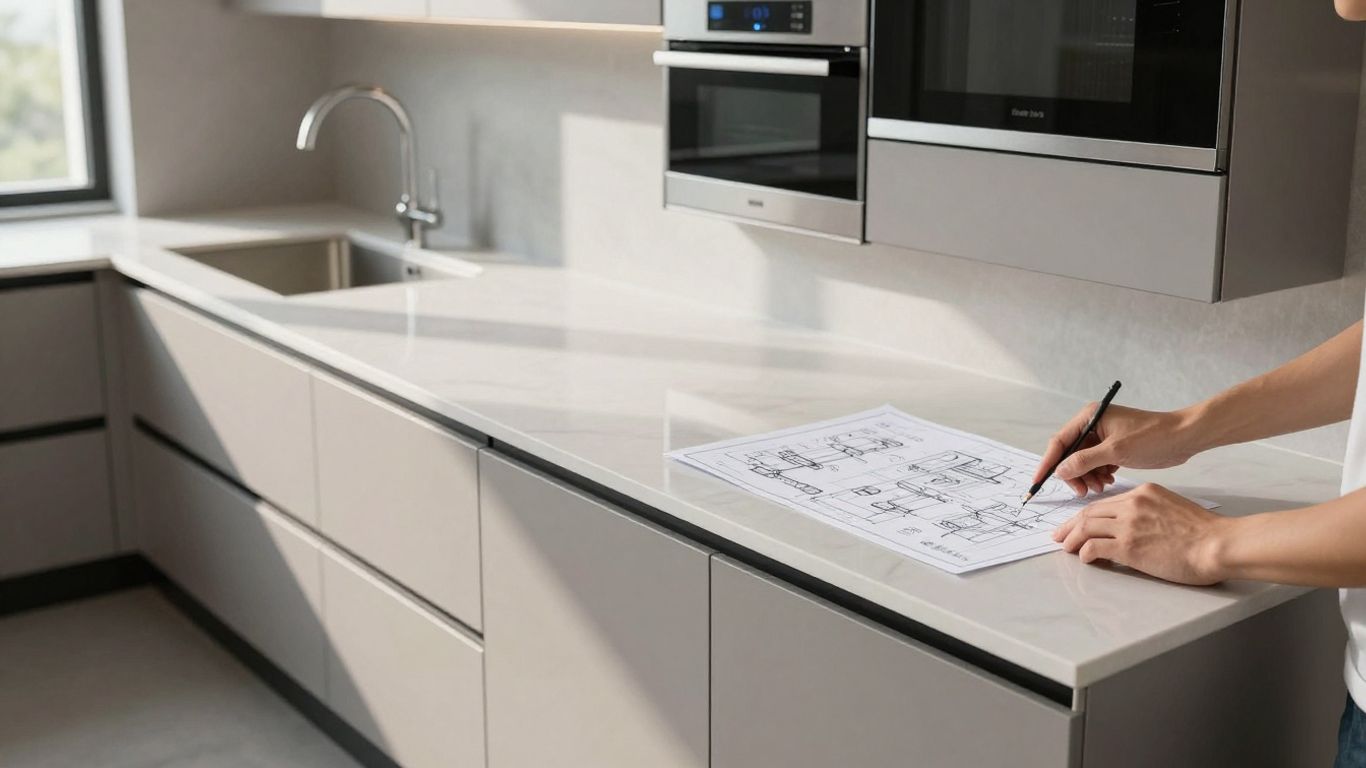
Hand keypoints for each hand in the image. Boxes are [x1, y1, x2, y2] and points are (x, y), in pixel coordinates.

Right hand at [1033, 404, 1199, 497]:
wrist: (1184, 438)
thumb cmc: (1153, 438)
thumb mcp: (1115, 451)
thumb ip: (1084, 461)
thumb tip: (1060, 471)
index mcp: (1090, 417)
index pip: (1060, 441)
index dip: (1048, 462)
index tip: (1038, 481)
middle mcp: (1093, 424)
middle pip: (1070, 453)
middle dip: (1073, 473)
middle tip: (1083, 490)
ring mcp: (1103, 436)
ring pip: (1082, 461)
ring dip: (1087, 476)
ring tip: (1101, 486)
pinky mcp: (1113, 447)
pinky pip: (1095, 464)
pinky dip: (1098, 474)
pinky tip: (1108, 480)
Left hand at [1051, 483, 1228, 584]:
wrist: (1218, 544)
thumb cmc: (1205, 533)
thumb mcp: (1172, 509)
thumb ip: (1149, 512)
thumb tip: (1134, 528)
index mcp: (1144, 493)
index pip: (1105, 503)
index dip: (1086, 514)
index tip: (1076, 523)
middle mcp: (1132, 505)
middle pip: (1090, 512)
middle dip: (1070, 525)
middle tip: (1059, 535)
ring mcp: (1129, 525)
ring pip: (1086, 527)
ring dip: (1072, 539)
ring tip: (1065, 548)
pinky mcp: (1128, 546)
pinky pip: (1094, 547)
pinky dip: (1084, 553)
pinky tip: (1084, 559)